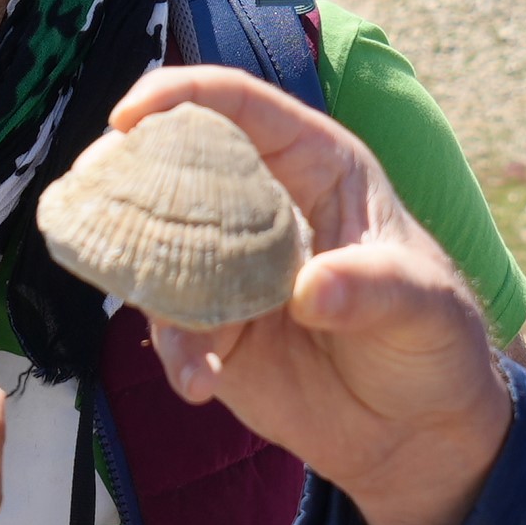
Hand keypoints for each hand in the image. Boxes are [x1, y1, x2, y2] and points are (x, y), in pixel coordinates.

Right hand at [113, 66, 513, 524]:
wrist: (418, 428)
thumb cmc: (434, 338)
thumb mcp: (425, 306)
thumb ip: (373, 289)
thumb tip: (308, 290)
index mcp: (314, 164)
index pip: (239, 106)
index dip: (180, 96)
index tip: (128, 117)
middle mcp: (261, 203)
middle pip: (174, 162)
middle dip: (126, 172)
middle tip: (91, 194)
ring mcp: (229, 266)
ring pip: (156, 244)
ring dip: (137, 271)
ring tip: (161, 317)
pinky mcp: (213, 328)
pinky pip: (171, 327)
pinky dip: (176, 353)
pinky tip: (200, 384)